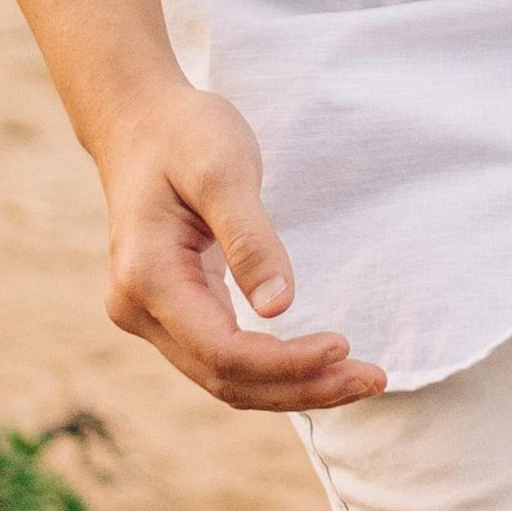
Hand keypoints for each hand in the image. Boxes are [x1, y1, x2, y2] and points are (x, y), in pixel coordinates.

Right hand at [95, 85, 386, 410]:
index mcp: (146, 278)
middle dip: (301, 386)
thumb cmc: (184, 136)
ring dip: (292, 387)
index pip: (222, 351)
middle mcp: (138, 309)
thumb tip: (279, 308)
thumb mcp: (224, 170)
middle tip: (373, 378)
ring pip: (223, 378)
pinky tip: (319, 367)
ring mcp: (150, 315)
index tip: (344, 347)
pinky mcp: (172, 311)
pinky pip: (223, 357)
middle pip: (224, 378)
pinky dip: (273, 369)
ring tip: (359, 380)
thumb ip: (250, 239)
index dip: (285, 362)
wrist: (139, 123)